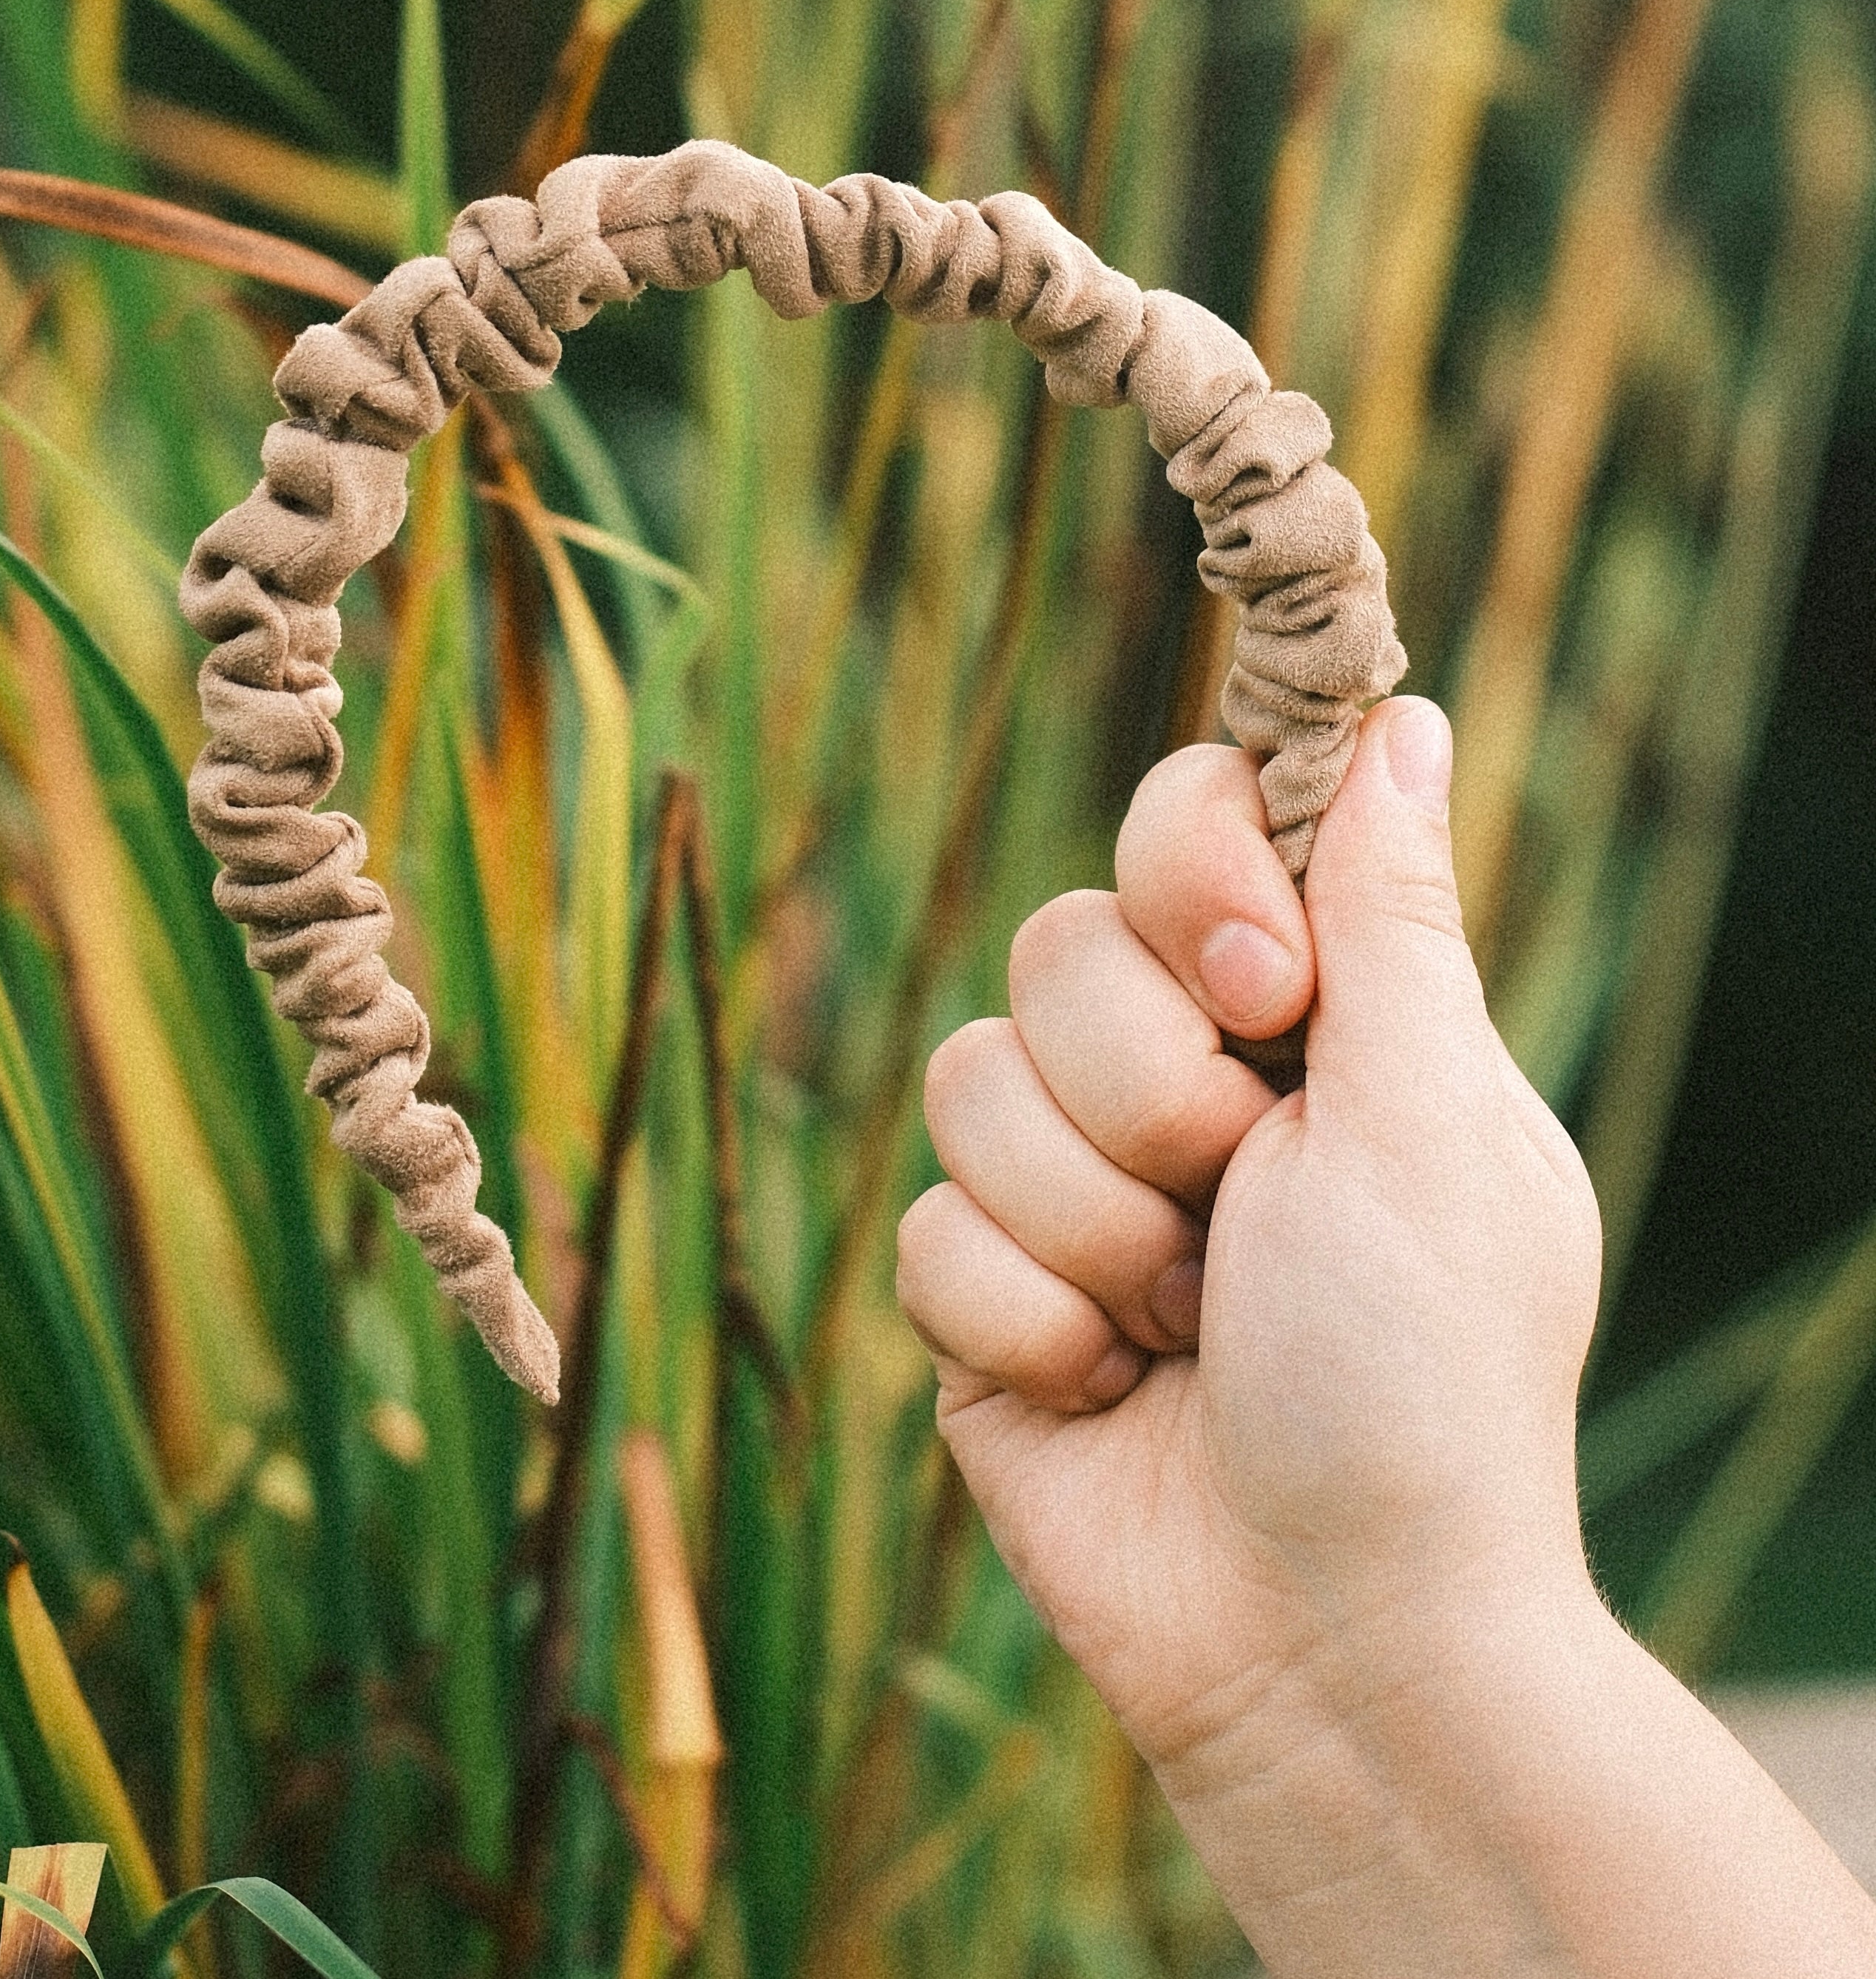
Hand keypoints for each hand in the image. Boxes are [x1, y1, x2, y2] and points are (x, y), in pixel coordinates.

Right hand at [895, 697, 1603, 1773]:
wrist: (1332, 1639)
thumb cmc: (1421, 1381)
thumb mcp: (1428, 1122)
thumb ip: (1390, 911)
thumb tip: (1403, 715)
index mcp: (1302, 1017)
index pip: (1182, 826)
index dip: (1189, 881)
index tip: (1263, 991)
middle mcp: (1179, 1081)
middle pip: (1054, 947)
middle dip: (1147, 1096)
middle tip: (1239, 1205)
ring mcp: (1069, 1187)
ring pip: (964, 1080)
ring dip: (1090, 1224)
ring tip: (1184, 1325)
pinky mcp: (983, 1295)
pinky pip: (924, 1228)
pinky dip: (1026, 1322)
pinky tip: (1110, 1393)